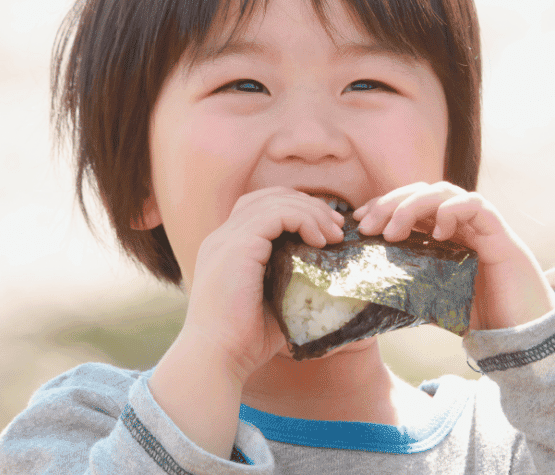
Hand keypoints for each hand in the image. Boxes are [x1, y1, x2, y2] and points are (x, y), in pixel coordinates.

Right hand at [179, 187, 345, 381]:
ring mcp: (226, 239)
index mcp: (227, 248)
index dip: (297, 210)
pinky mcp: (237, 247)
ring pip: (275, 201)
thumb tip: (330, 278)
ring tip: (334, 235)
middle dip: (308, 205)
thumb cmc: (246, 341)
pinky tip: (320, 241)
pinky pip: (276, 215)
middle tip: (337, 227)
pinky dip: (303, 220)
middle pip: (269, 197)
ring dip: (312, 212)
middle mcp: (222, 237)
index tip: (328, 231)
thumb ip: (292, 281)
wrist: (217, 358)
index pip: (261, 207)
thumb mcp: (275, 302)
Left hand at [353, 182, 554, 330]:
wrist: (525, 339)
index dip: (383, 206)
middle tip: (368, 226)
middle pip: (423, 192)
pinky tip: (436, 231)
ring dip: (413, 205)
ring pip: (445, 193)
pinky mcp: (501, 235)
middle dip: (391, 203)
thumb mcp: (434, 304)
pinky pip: (477, 206)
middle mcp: (461, 226)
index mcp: (444, 237)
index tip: (358, 222)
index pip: (410, 206)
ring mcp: (482, 227)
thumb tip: (365, 298)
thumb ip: (408, 294)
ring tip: (394, 232)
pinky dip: (452, 210)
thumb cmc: (482, 320)